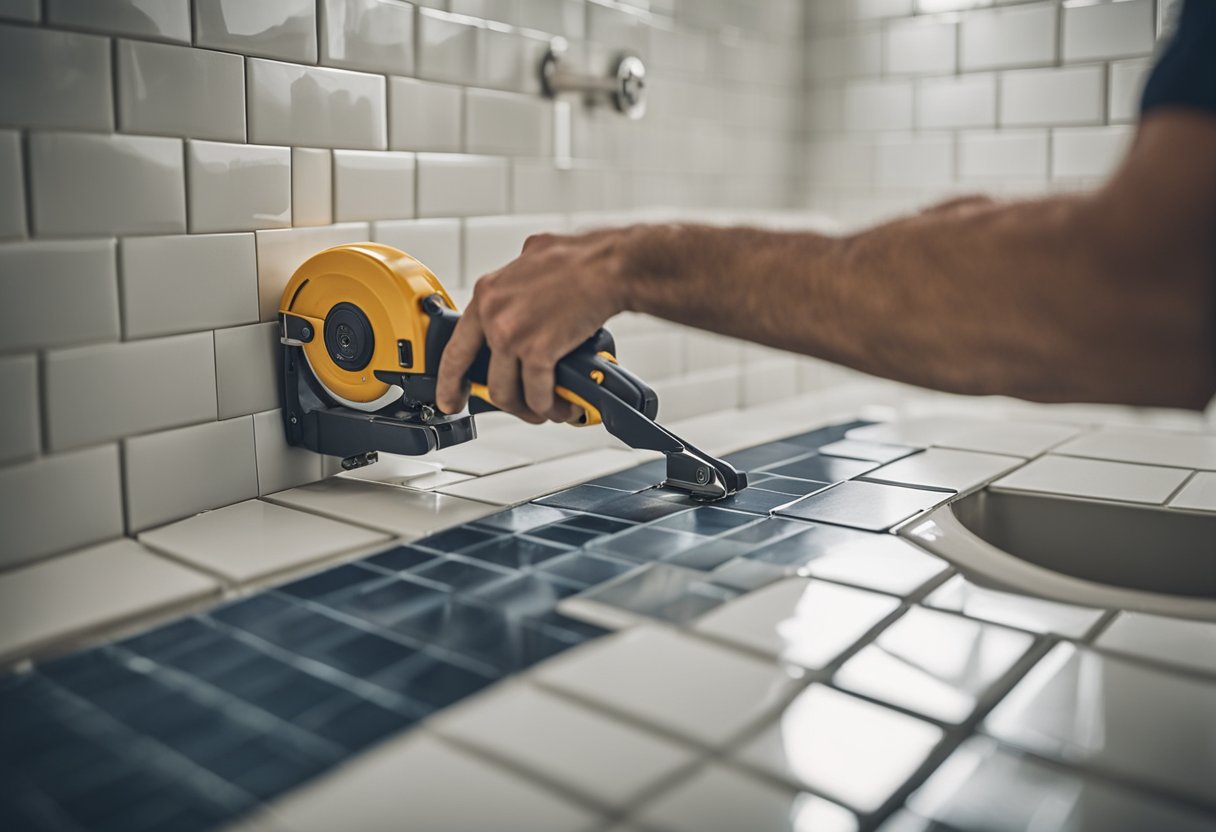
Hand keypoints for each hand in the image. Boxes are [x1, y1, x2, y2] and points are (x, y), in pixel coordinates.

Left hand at [436, 227, 636, 422]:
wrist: (610, 266)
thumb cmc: (582, 259)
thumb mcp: (533, 255)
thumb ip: (518, 277)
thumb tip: (520, 284)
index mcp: (487, 294)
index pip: (456, 349)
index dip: (449, 382)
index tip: (451, 399)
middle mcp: (492, 315)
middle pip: (488, 380)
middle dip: (508, 404)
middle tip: (523, 409)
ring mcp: (512, 335)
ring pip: (508, 394)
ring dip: (531, 410)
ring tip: (550, 410)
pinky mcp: (538, 351)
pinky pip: (538, 395)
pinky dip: (553, 407)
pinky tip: (566, 405)